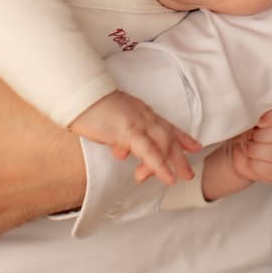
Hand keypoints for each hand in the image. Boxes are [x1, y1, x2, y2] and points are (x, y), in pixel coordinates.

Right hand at [70, 90, 199, 185]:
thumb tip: (122, 152)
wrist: (79, 94)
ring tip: (182, 178)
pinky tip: (168, 177)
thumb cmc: (89, 107)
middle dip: (180, 154)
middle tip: (189, 172)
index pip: (164, 125)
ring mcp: (138, 122)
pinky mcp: (128, 131)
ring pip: (163, 144)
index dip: (180, 136)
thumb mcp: (109, 124)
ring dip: (174, 162)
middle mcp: (143, 115)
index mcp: (140, 112)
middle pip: (168, 136)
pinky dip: (160, 165)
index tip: (193, 146)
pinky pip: (150, 151)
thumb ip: (119, 137)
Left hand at [201, 103, 271, 201]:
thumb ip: (255, 108)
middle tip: (250, 136)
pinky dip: (258, 165)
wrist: (237, 150)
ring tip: (248, 147)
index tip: (258, 121)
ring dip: (259, 151)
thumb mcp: (248, 115)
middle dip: (263, 136)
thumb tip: (250, 104)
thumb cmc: (245, 128)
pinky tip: (250, 160)